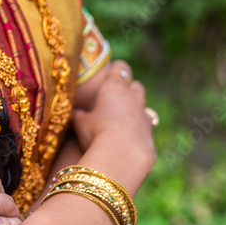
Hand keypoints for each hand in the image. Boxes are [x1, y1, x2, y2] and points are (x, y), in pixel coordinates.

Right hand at [72, 60, 156, 191]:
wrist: (121, 156)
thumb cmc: (97, 132)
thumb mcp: (80, 123)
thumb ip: (79, 115)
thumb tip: (75, 114)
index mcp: (114, 88)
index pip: (120, 68)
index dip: (115, 70)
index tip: (108, 75)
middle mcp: (133, 99)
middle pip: (136, 86)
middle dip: (128, 91)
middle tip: (114, 100)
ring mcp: (144, 117)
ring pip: (144, 107)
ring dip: (135, 112)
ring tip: (122, 122)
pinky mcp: (150, 136)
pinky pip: (146, 129)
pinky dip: (138, 132)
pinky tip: (128, 141)